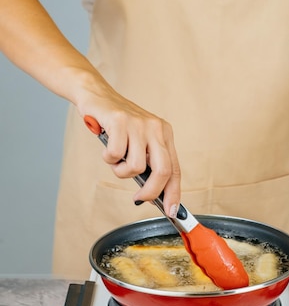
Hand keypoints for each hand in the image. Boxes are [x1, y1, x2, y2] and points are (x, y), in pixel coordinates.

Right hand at [77, 78, 180, 217]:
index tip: (172, 210)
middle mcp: (156, 128)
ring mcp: (139, 124)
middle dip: (151, 191)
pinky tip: (107, 147)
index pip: (175, 169)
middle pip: (163, 171)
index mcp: (164, 134)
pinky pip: (116, 155)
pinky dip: (108, 158)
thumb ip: (147, 163)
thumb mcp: (138, 141)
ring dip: (121, 171)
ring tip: (115, 159)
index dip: (174, 192)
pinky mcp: (120, 121)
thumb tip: (152, 194)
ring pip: (136, 166)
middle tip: (139, 198)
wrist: (96, 95)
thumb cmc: (116, 125)